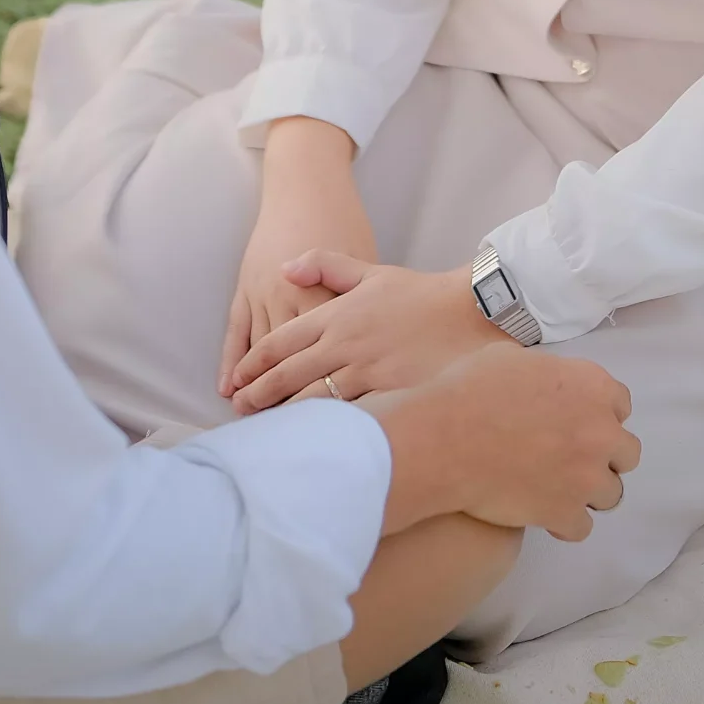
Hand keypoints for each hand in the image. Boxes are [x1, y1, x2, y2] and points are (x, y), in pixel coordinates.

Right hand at [219, 122, 377, 398]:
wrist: (306, 182)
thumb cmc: (344, 220)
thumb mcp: (365, 263)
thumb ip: (362, 308)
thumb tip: (377, 349)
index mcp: (324, 295)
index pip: (324, 355)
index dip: (324, 389)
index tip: (327, 425)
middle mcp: (289, 297)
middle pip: (289, 360)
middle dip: (286, 399)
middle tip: (285, 439)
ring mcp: (262, 292)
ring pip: (260, 349)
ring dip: (255, 386)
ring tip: (252, 423)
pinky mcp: (246, 284)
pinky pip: (235, 329)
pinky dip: (230, 358)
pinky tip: (227, 387)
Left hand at [230, 254, 506, 412]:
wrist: (466, 312)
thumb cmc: (416, 293)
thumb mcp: (369, 270)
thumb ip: (324, 264)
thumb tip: (284, 268)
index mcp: (336, 314)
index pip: (282, 341)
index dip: (255, 362)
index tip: (237, 379)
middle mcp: (344, 342)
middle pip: (289, 373)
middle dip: (259, 393)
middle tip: (239, 410)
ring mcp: (365, 370)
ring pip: (311, 398)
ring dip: (283, 414)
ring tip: (264, 429)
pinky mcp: (386, 393)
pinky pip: (346, 415)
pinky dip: (323, 427)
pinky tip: (309, 439)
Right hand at [371, 347, 639, 543]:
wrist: (445, 439)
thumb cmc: (471, 389)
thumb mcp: (514, 359)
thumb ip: (547, 374)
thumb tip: (545, 384)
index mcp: (592, 385)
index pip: (621, 404)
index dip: (598, 413)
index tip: (577, 421)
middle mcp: (600, 431)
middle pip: (627, 452)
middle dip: (603, 455)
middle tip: (570, 457)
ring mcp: (587, 476)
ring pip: (612, 494)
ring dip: (588, 492)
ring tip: (557, 489)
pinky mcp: (566, 513)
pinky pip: (582, 528)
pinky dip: (564, 523)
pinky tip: (543, 514)